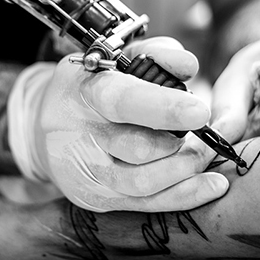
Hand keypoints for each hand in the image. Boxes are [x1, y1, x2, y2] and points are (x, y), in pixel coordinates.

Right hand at [10, 37, 228, 211]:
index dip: (162, 107)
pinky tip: (212, 185)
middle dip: (182, 144)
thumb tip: (189, 66)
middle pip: (135, 149)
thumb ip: (155, 54)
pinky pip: (145, 204)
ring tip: (204, 152)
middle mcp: (79, 135)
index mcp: (83, 91)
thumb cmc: (90, 87)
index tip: (200, 111)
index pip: (121, 101)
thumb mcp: (115, 58)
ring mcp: (85, 171)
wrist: (46, 127)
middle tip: (204, 131)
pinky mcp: (95, 198)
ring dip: (184, 168)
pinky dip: (184, 195)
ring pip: (143, 182)